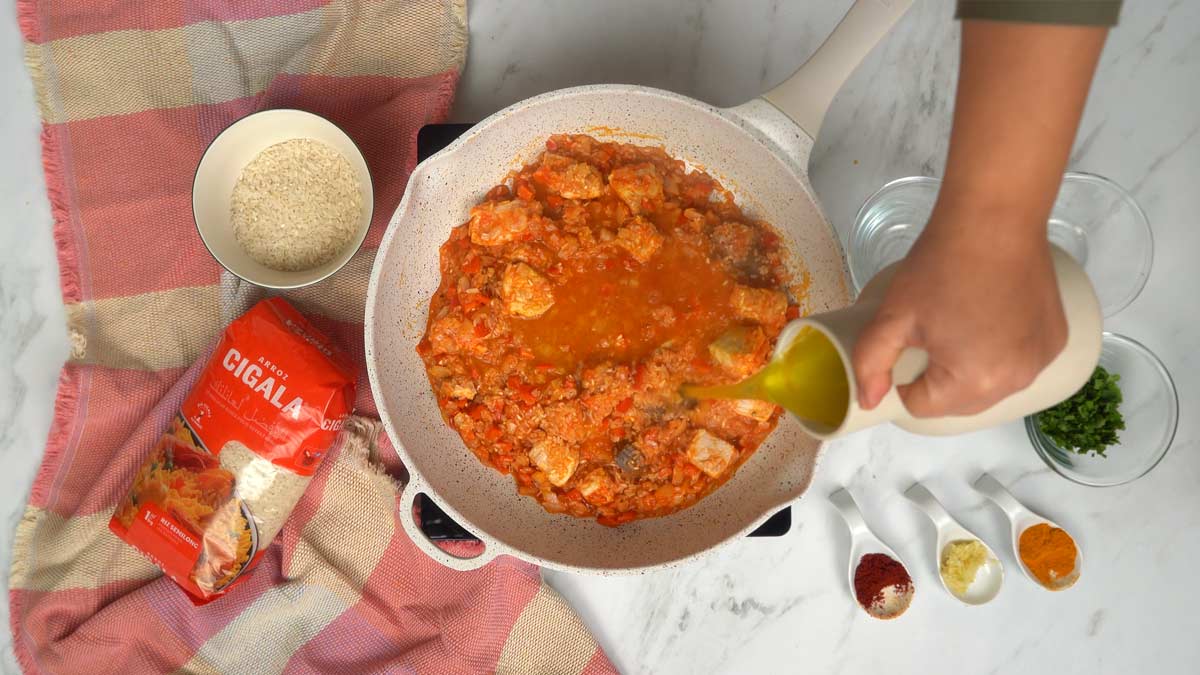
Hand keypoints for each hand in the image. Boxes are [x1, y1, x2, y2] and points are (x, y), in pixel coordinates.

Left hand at [851, 214, 1067, 416]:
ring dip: (971, 368)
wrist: (995, 219)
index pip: (923, 407)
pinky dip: (1002, 352)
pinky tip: (992, 317)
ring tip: (961, 323)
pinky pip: (1018, 363)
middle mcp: (1016, 381)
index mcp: (973, 382)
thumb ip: (871, 363)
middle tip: (931, 331)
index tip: (908, 344)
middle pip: (960, 403)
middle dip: (938, 378)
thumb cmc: (941, 266)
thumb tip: (870, 401)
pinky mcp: (1057, 340)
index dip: (905, 379)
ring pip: (991, 385)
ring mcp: (1042, 361)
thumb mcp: (892, 315)